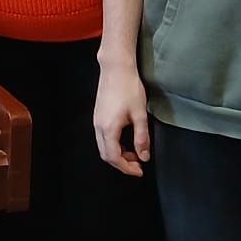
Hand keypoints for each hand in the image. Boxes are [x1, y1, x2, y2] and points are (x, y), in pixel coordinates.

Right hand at [93, 62, 151, 177]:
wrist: (116, 69)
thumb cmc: (128, 88)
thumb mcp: (140, 115)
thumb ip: (142, 138)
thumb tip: (144, 156)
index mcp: (108, 128)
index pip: (114, 157)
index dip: (127, 168)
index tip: (140, 170)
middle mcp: (98, 126)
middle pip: (106, 154)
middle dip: (122, 163)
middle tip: (138, 165)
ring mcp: (96, 120)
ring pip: (103, 146)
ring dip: (118, 154)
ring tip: (135, 153)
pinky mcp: (98, 115)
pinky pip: (103, 137)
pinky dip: (114, 144)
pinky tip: (126, 140)